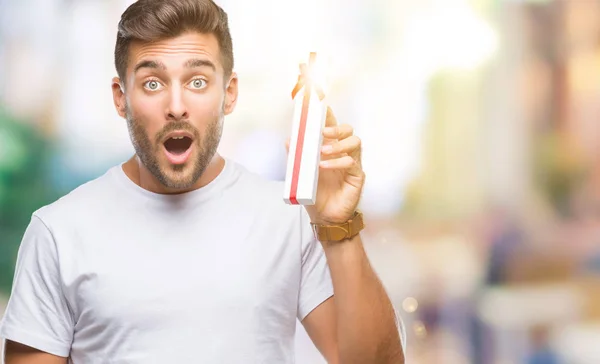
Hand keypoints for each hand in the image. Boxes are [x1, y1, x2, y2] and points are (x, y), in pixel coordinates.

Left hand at [286, 107, 364, 224]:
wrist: (324, 216)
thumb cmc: (316, 193)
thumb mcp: (301, 173)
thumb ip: (296, 156)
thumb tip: (288, 140)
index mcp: (330, 148)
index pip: (332, 125)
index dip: (328, 114)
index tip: (321, 103)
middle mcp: (342, 152)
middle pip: (348, 130)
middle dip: (336, 127)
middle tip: (322, 133)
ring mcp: (351, 163)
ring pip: (354, 142)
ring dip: (338, 144)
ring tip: (322, 152)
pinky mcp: (356, 176)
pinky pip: (352, 162)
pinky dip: (337, 162)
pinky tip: (324, 167)